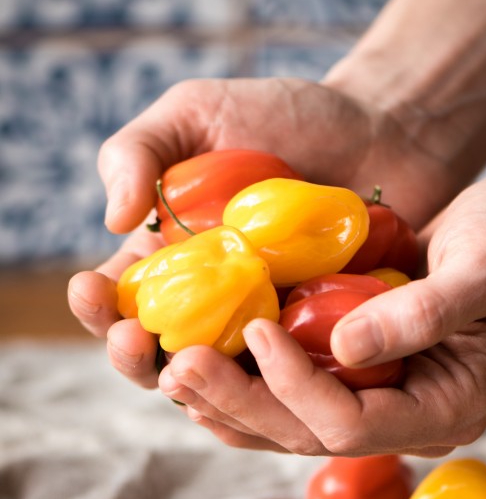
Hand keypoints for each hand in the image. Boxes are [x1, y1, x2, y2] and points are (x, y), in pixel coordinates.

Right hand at [68, 76, 457, 389]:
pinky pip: (293, 378)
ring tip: (187, 363)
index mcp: (169, 261)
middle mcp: (212, 306)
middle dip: (133, 355)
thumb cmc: (284, 117)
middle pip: (158, 356)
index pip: (117, 300)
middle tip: (135, 339)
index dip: (95, 305)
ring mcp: (267, 332)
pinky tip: (261, 375)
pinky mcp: (321, 344)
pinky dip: (273, 386)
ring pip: (221, 381)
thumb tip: (113, 222)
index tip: (90, 289)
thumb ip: (139, 152)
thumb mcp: (198, 112)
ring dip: (196, 383)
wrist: (382, 132)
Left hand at [156, 173, 485, 456]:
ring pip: (289, 423)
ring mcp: (380, 399)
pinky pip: (291, 392)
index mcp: (446, 408)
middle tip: (176, 366)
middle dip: (241, 402)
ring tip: (167, 366)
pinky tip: (199, 353)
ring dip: (228, 399)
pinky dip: (244, 378)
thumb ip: (427, 312)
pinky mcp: (357, 372)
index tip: (258, 328)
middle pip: (308, 434)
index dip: (298, 385)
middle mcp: (406, 417)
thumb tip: (346, 349)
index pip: (355, 425)